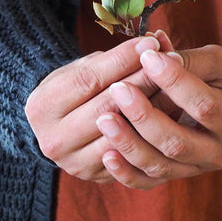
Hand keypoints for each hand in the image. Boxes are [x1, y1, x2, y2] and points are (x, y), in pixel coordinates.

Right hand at [25, 36, 163, 182]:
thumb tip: (152, 44)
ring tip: (178, 86)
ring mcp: (75, 164)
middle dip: (145, 81)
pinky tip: (173, 115)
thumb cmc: (77, 87)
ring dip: (156, 108)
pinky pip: (133, 158)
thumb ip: (115, 58)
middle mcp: (54, 140)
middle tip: (174, 61)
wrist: (62, 123)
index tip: (151, 43)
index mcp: (43, 106)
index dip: (124, 59)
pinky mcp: (97, 177)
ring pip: (124, 134)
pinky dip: (154, 134)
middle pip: (108, 108)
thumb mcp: (85, 66)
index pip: (90, 79)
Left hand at [97, 45, 221, 188]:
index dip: (174, 81)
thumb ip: (190, 59)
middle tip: (118, 89)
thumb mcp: (220, 62)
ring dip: (129, 143)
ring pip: (160, 165)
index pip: (203, 105)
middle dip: (144, 116)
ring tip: (104, 118)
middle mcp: (220, 152)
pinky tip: (107, 154)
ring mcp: (198, 168)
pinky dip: (126, 172)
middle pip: (178, 142)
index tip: (147, 57)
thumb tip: (155, 52)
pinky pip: (149, 181)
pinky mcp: (178, 175)